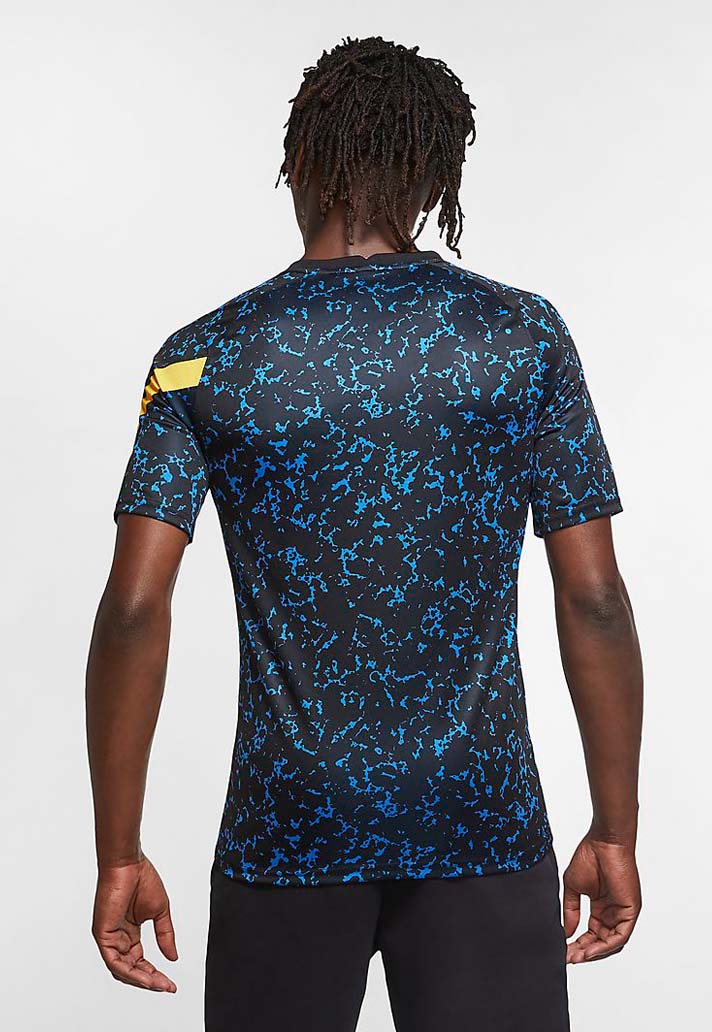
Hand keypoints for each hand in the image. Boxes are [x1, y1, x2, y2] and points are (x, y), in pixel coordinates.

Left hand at [92, 854, 177, 991]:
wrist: (128, 862)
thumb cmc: (141, 879)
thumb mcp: (159, 912)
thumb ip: (165, 935)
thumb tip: (173, 958)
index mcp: (128, 933)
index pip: (140, 961)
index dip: (155, 974)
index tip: (170, 983)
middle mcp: (117, 938)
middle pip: (131, 970)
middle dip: (149, 981)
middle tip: (166, 987)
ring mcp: (108, 938)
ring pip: (122, 970)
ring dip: (141, 980)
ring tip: (159, 984)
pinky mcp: (102, 934)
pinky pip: (114, 961)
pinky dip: (129, 972)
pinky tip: (144, 976)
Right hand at [563, 835, 640, 963]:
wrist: (603, 841)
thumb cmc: (589, 856)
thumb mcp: (573, 888)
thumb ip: (571, 911)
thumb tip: (566, 933)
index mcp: (602, 908)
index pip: (591, 934)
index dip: (578, 944)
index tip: (563, 951)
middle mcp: (613, 913)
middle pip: (601, 942)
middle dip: (584, 952)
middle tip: (568, 958)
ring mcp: (623, 913)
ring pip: (611, 943)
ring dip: (594, 952)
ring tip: (577, 957)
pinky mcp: (630, 911)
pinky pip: (620, 936)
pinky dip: (606, 945)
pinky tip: (590, 949)